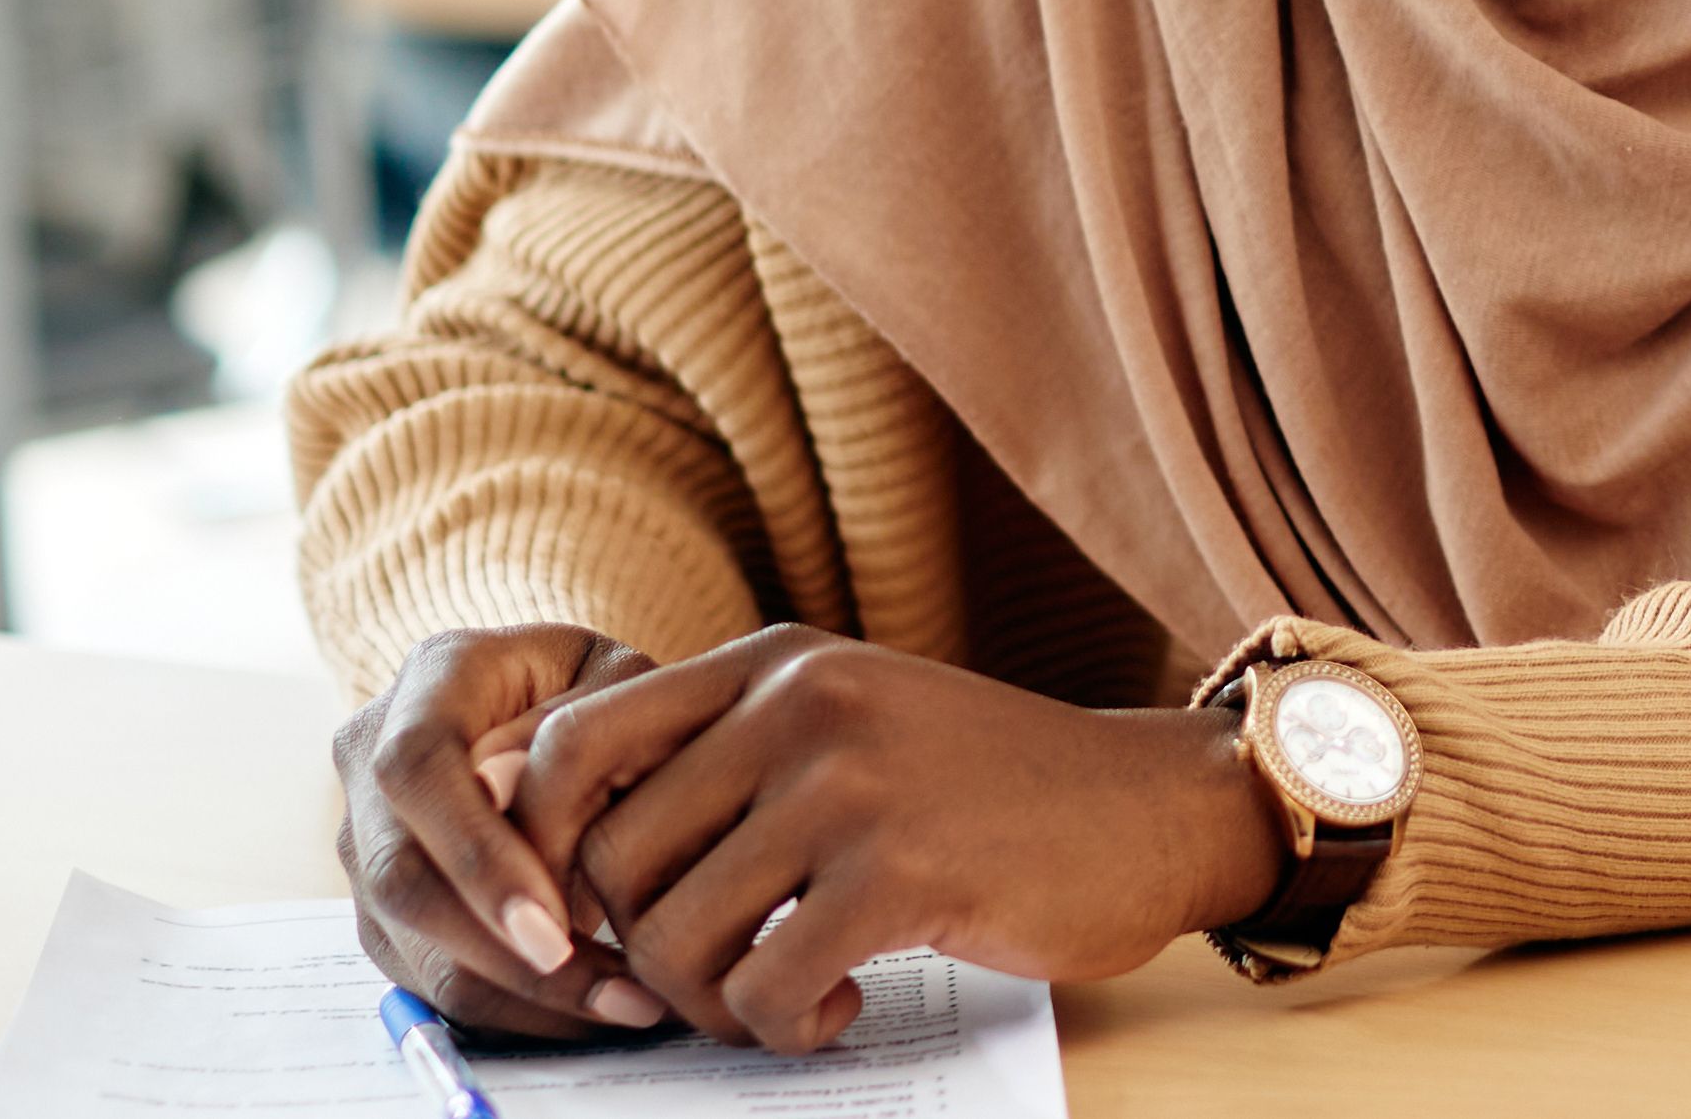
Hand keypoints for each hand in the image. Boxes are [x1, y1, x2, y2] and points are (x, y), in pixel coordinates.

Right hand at [336, 625, 670, 1038]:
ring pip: (409, 938)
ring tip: (623, 1006)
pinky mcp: (383, 902)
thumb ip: (574, 727)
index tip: (549, 927)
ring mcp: (368, 834)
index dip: (474, 855)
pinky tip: (589, 1008)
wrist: (563, 701)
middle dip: (498, 947)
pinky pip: (424, 969)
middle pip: (402, 873)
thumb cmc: (606, 688)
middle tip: (606, 991)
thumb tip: (504, 790)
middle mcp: (373, 754)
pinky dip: (507, 1001)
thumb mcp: (620, 680)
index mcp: (436, 676)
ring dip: (514, 991)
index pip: (419, 766)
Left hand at [505, 626, 1289, 1053]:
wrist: (1151, 808)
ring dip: (714, 1005)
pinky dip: (787, 1027)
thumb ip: (719, 756)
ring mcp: (853, 781)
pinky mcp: (904, 869)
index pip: (568, 747)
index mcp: (775, 664)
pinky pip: (765, 989)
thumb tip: (543, 828)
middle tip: (718, 980)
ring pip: (674, 939)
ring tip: (785, 996)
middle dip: (638, 957)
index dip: (539, 856)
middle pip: (608, 866)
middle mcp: (801, 703)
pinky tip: (844, 1004)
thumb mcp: (846, 727)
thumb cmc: (986, 789)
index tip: (590, 923)